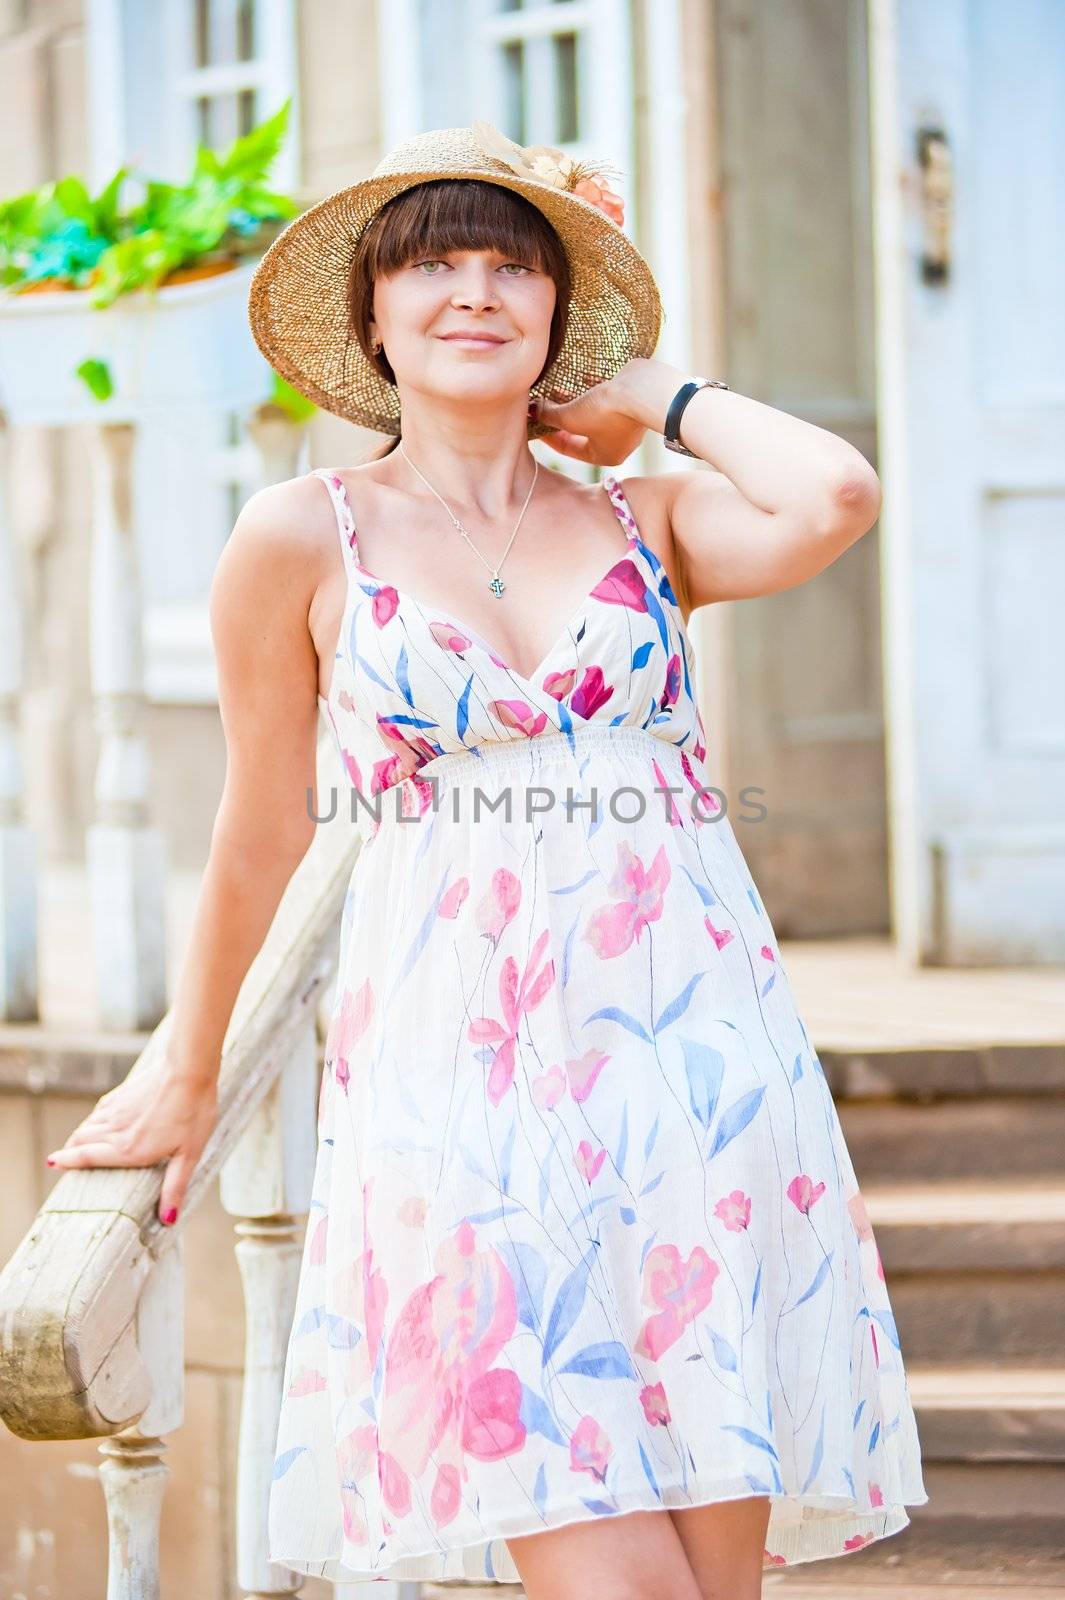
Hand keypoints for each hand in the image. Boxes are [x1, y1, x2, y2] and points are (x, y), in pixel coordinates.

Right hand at [45, 1054, 219, 1226]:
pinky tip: (98, 1120)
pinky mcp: (123, 1093)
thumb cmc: (193, 1113)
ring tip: (76, 1143)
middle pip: (82, 1140)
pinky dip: (92, 1119)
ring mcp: (117, 1109)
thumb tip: (168, 1221)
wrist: (189, 1070)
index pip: (88, 1157)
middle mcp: (115, 1130)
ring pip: (88, 1125)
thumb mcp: (188, 1155)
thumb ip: (174, 1187)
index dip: (68, 1161)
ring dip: (79, 1135)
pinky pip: (99, 1110)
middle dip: (70, 1151)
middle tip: (62, 1159)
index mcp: (128, 1149)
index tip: (52, 1164)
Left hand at [533, 363, 648, 465]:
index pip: (568, 448)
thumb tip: (535, 411)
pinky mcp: (631, 400)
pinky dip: (591, 388)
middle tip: (542, 405)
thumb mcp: (570, 418)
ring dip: (574, 401)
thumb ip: (549, 416)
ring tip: (555, 389)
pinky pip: (606, 396)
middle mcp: (617, 441)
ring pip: (592, 412)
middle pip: (580, 430)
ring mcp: (626, 420)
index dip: (548, 435)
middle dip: (560, 417)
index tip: (533, 421)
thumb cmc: (607, 411)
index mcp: (604, 455)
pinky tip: (578, 376)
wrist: (643, 389)